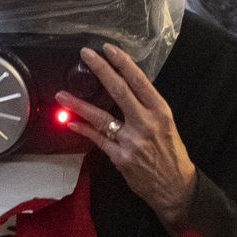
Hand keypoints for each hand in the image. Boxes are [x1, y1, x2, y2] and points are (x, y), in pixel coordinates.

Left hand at [55, 44, 197, 227]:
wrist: (175, 187)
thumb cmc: (171, 153)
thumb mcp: (166, 124)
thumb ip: (147, 108)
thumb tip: (125, 89)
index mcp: (160, 112)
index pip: (139, 81)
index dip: (122, 63)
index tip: (108, 49)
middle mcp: (146, 123)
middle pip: (119, 91)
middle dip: (100, 69)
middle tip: (86, 54)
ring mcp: (131, 141)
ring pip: (101, 117)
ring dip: (79, 104)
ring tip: (62, 94)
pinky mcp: (120, 157)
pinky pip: (98, 140)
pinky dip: (83, 129)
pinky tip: (71, 122)